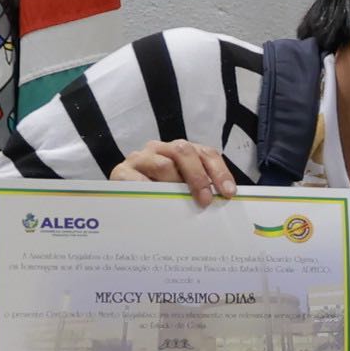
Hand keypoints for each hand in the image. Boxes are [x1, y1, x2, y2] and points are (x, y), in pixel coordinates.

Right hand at [112, 139, 236, 205]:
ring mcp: (140, 158)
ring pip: (163, 164)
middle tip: (205, 201)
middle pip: (184, 152)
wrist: (121, 199)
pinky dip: (150, 190)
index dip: (219, 171)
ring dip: (174, 185)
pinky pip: (138, 179)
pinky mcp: (121, 172)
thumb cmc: (159, 194)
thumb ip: (200, 189)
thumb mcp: (182, 189)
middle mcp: (161, 149)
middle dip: (198, 177)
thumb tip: (222, 201)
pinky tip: (156, 201)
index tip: (228, 193)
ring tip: (178, 202)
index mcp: (181, 151)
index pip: (205, 153)